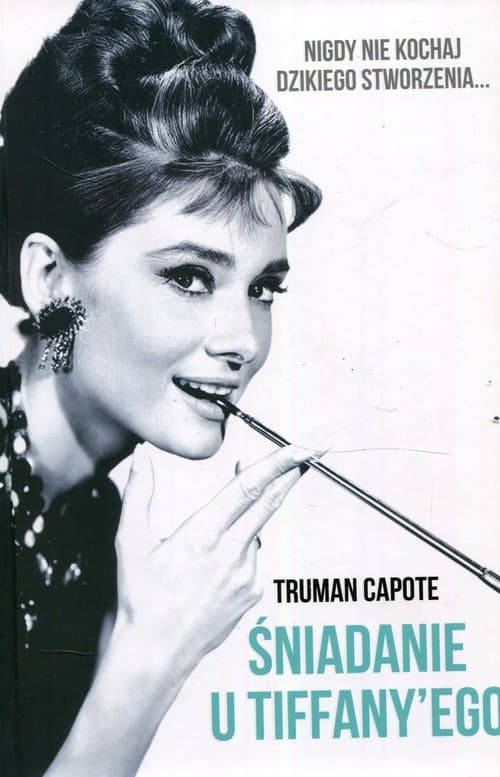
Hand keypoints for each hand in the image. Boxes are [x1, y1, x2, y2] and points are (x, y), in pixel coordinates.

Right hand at [111, 443, 316, 675]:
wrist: (155, 654)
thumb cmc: (141, 600)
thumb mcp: (131, 542)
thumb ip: (139, 492)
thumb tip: (142, 455)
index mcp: (203, 535)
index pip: (248, 487)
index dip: (277, 463)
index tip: (298, 448)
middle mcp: (231, 553)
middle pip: (270, 502)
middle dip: (291, 474)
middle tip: (307, 454)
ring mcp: (247, 576)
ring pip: (256, 532)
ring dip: (246, 521)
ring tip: (208, 545)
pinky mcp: (253, 594)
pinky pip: (253, 560)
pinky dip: (240, 551)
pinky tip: (213, 569)